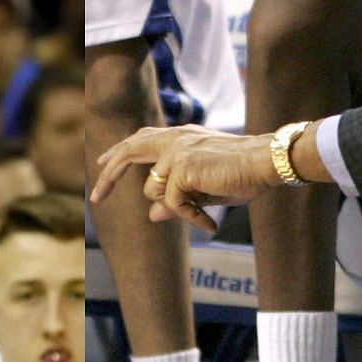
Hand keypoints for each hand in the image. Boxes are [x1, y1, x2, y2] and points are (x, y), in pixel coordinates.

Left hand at [91, 124, 282, 230]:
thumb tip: (152, 215)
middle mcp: (175, 138)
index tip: (102, 164)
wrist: (266, 162)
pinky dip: (190, 218)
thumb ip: (177, 198)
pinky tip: (209, 224)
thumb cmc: (243, 174)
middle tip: (96, 199)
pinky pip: (173, 204)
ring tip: (204, 216)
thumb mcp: (205, 190)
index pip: (141, 139)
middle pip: (129, 152)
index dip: (119, 151)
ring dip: (176, 210)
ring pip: (153, 190)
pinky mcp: (182, 167)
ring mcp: (177, 150)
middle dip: (109, 175)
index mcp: (180, 136)